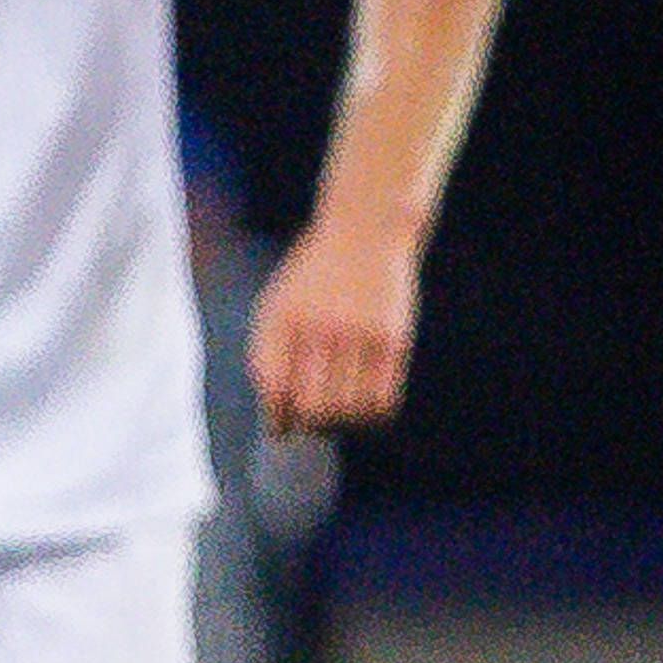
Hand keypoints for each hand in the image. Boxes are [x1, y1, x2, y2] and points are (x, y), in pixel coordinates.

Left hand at [247, 212, 421, 431]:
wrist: (365, 233)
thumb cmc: (313, 279)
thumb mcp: (276, 306)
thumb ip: (268, 358)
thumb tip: (276, 422)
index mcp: (282, 320)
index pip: (275, 388)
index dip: (277, 418)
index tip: (282, 429)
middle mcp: (319, 327)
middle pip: (313, 406)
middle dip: (309, 424)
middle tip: (313, 422)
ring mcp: (359, 332)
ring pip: (348, 409)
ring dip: (341, 420)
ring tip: (339, 410)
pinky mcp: (394, 338)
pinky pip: (383, 398)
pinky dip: (371, 414)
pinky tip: (365, 407)